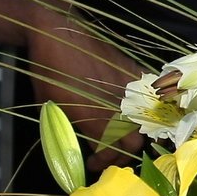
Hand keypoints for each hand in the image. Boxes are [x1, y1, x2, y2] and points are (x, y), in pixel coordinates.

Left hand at [0, 0, 143, 168]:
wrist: (58, 32)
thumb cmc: (48, 72)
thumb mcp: (54, 107)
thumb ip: (76, 128)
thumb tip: (89, 145)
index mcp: (95, 118)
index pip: (110, 152)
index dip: (102, 161)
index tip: (92, 163)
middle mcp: (118, 106)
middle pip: (134, 142)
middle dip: (122, 152)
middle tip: (108, 152)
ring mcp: (130, 88)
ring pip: (144, 122)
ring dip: (133, 132)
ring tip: (120, 134)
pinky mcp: (135, 72)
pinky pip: (148, 97)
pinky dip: (142, 108)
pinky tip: (129, 109)